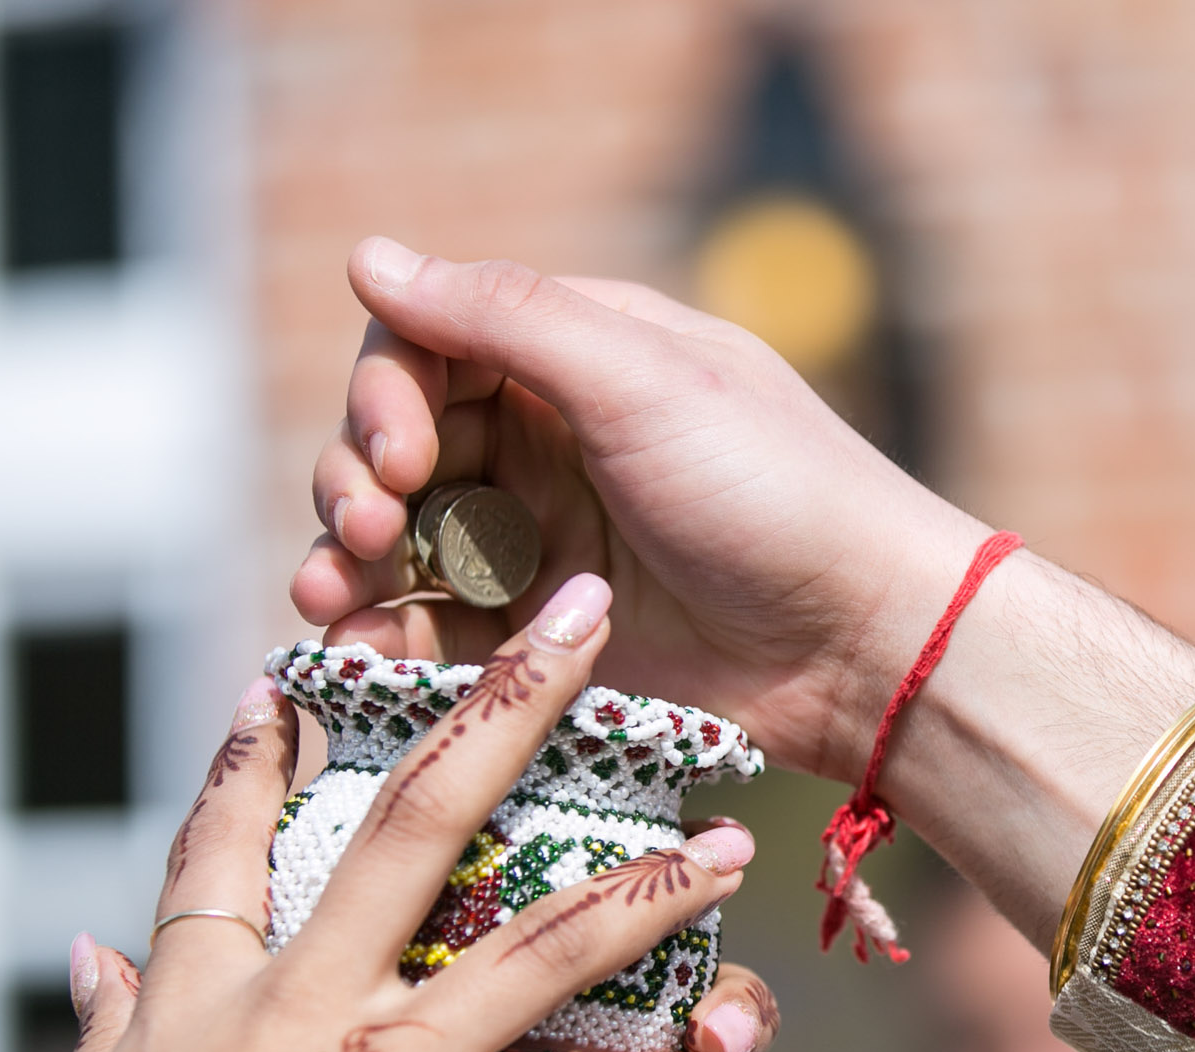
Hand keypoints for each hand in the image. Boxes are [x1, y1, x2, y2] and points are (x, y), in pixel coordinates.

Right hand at [0, 575, 769, 1051]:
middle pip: (417, 824)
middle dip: (507, 710)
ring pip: (540, 950)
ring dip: (644, 892)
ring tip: (728, 845)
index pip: (231, 841)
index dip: (261, 756)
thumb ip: (106, 1027)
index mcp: (215, 990)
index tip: (296, 679)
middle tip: (584, 624)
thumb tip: (90, 957)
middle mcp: (314, 1003)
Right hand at [293, 241, 1194, 940]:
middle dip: (356, 482)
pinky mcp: (551, 636)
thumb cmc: (775, 492)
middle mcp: (553, 443)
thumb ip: (505, 317)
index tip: (398, 451)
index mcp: (579, 359)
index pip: (428, 346)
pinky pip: (442, 629)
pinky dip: (390, 636)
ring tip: (329, 599)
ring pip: (404, 542)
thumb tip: (368, 255)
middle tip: (369, 530)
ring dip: (348, 561)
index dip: (385, 393)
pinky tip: (361, 652)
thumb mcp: (642, 382)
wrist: (865, 642)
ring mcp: (549, 544)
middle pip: (396, 446)